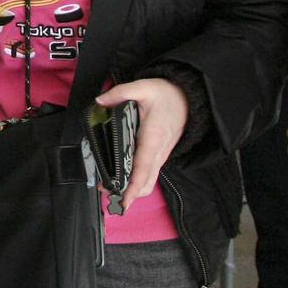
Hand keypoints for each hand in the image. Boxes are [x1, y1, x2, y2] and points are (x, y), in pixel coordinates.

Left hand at [95, 78, 190, 208]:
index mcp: (153, 137)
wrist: (188, 98)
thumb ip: (120, 92)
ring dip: (132, 189)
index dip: (133, 186)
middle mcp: (159, 151)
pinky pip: (149, 174)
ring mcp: (160, 155)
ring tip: (109, 188)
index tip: (123, 200)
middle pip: (146, 182)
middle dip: (127, 193)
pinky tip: (122, 178)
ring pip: (148, 181)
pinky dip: (137, 182)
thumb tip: (99, 101)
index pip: (143, 167)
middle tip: (104, 192)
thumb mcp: (144, 87)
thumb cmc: (167, 94)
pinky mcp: (159, 155)